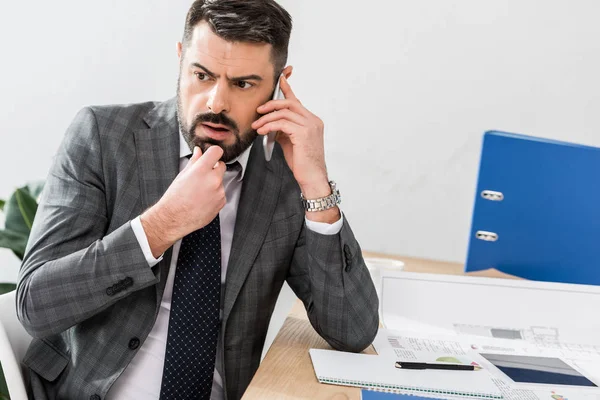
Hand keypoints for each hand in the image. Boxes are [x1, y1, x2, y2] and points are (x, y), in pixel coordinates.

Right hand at [141, 145, 225, 256]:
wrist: (175, 218)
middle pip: (222, 166)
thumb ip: (194, 161)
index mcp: (201, 170)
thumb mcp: (182, 175)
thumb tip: (199, 151)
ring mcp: (219, 192)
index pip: (216, 152)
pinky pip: (221, 193)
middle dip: (214, 168)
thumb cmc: (175, 197)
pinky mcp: (222, 202)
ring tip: (199, 192)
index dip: (213, 152)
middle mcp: (213, 180)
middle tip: (202, 176)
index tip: (211, 155)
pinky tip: (203, 200)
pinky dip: (215, 195)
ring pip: (221, 181)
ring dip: (214, 183)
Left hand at [252, 75, 329, 198]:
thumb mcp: (291, 142)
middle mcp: (313, 120)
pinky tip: (262, 131)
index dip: (287, 88)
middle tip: (258, 111)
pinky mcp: (303, 133)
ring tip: (257, 126)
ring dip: (266, 118)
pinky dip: (269, 125)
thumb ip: (284, 129)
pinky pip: (282, 123)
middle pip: (289, 103)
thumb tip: (271, 123)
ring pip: (284, 112)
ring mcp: (310, 126)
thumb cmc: (303, 163)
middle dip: (271, 104)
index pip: (297, 101)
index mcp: (312, 121)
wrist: (312, 178)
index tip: (280, 78)